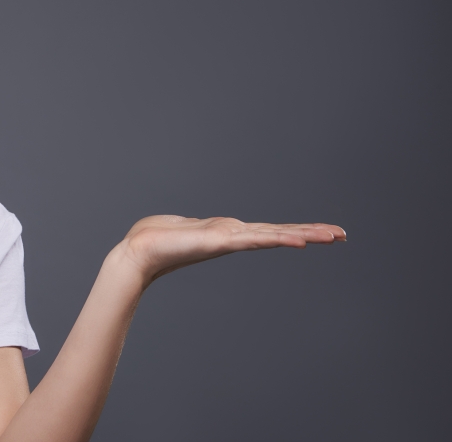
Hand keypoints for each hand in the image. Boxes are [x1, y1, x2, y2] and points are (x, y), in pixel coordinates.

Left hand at [109, 216, 345, 286]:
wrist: (137, 251)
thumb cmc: (155, 240)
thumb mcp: (184, 228)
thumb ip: (194, 228)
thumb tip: (191, 229)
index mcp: (227, 232)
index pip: (268, 230)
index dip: (295, 230)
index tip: (321, 231)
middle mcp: (232, 235)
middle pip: (278, 232)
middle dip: (310, 233)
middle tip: (342, 234)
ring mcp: (227, 238)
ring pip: (272, 235)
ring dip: (302, 234)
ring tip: (330, 236)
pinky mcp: (219, 240)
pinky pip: (253, 238)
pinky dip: (276, 239)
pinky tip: (296, 240)